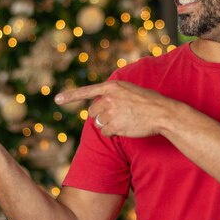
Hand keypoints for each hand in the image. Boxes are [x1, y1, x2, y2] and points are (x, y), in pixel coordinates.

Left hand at [55, 81, 172, 137]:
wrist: (162, 112)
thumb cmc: (149, 101)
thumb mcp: (130, 90)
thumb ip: (114, 94)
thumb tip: (101, 103)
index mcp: (112, 87)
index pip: (87, 91)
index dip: (70, 96)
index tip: (57, 99)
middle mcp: (109, 99)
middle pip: (92, 112)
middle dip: (100, 116)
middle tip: (115, 116)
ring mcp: (111, 113)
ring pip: (99, 124)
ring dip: (108, 125)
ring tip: (125, 121)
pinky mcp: (115, 126)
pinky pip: (106, 132)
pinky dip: (113, 133)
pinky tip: (126, 127)